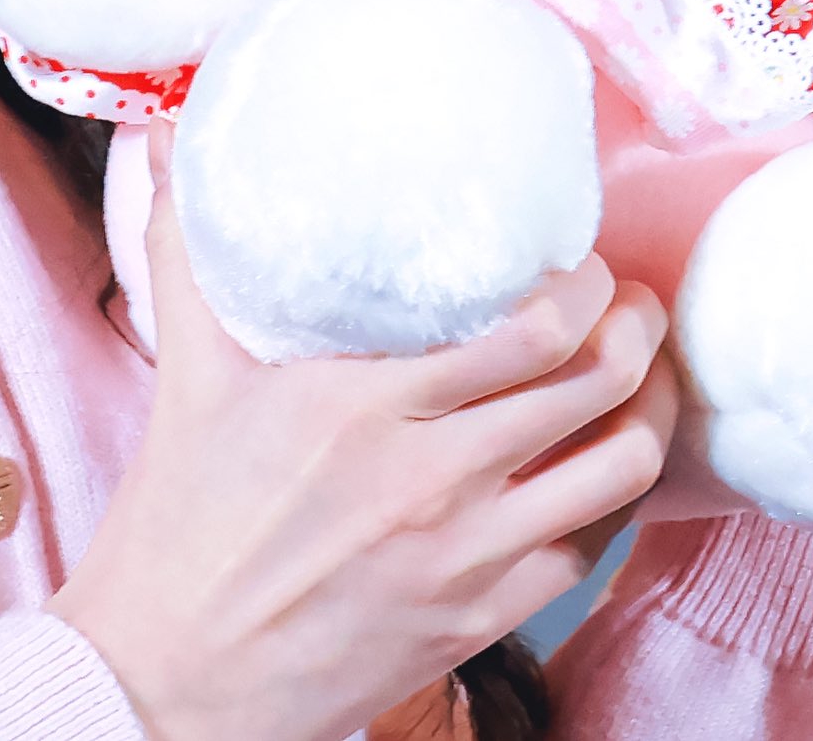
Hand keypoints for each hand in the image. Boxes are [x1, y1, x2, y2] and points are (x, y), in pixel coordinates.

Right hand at [50, 128, 675, 740]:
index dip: (587, 287)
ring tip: (641, 376)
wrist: (176, 673)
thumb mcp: (185, 375)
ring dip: (650, 411)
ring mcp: (466, 558)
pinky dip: (614, 500)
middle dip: (637, 329)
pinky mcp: (480, 623)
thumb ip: (185, 251)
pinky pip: (592, 550)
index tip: (583, 262)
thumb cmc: (179, 522)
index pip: (532, 332)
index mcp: (363, 407)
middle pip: (596, 386)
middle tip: (632, 302)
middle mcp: (430, 480)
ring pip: (618, 471)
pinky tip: (600, 466)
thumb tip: (162, 139)